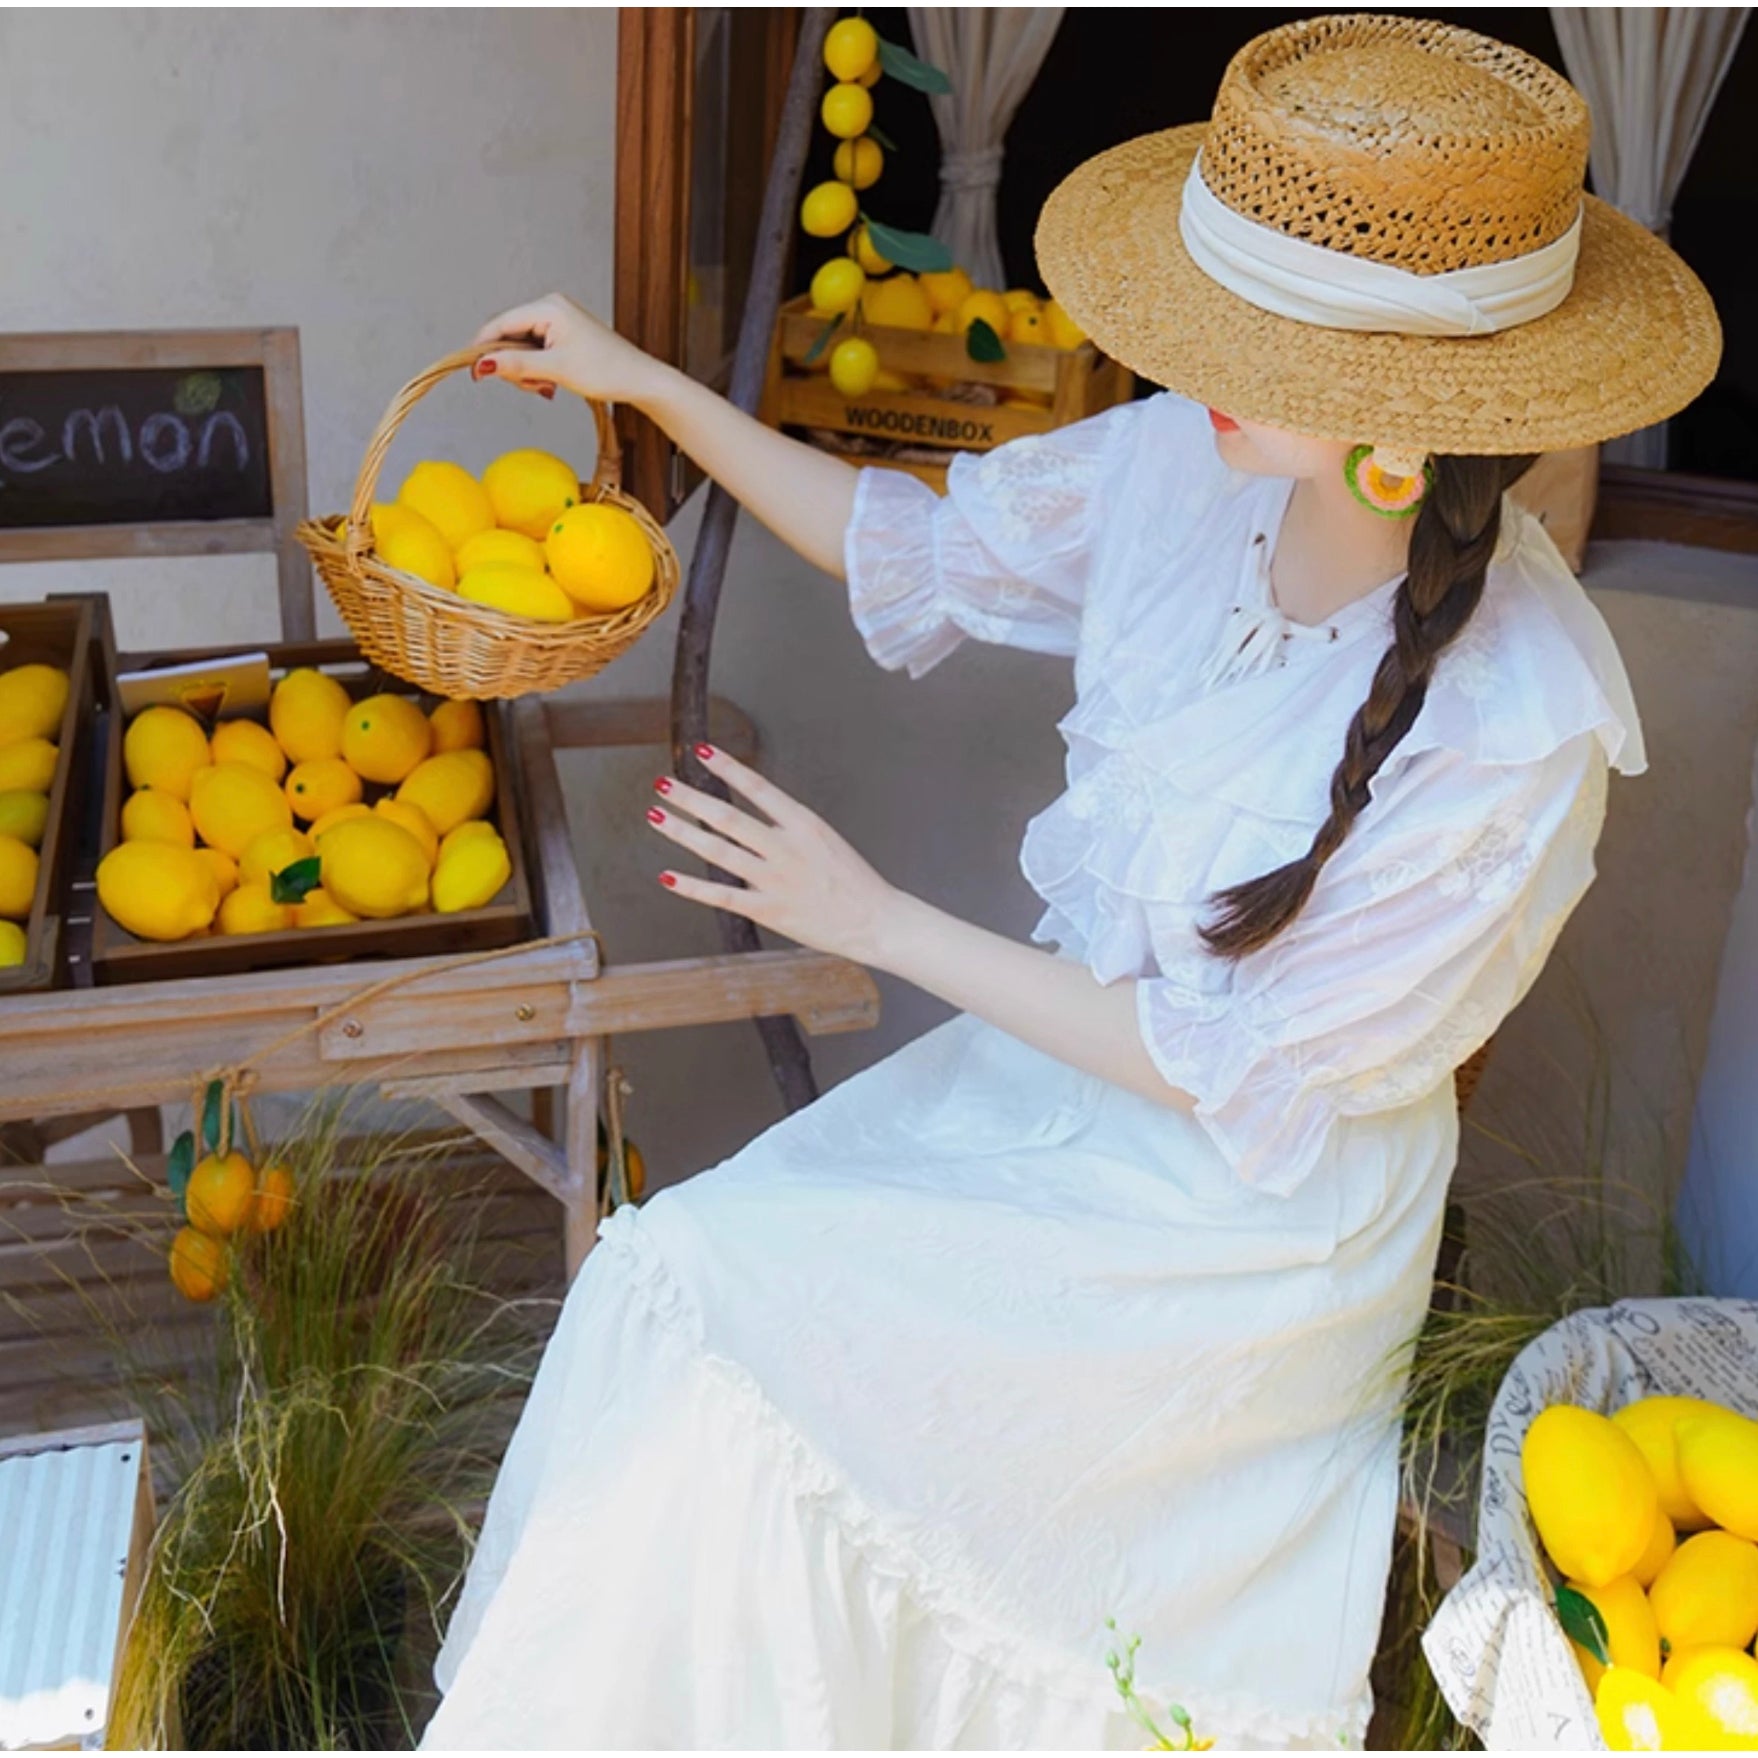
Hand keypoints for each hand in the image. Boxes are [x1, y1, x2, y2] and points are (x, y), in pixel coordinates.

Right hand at [472, 293, 669, 406]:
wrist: (639, 379)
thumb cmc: (607, 371)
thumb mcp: (556, 370)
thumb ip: (516, 365)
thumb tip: (482, 365)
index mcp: (548, 307)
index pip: (500, 324)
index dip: (484, 350)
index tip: (476, 375)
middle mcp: (551, 306)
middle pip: (508, 336)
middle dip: (514, 366)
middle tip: (535, 387)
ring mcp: (557, 319)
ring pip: (521, 347)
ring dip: (527, 372)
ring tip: (548, 386)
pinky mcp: (563, 333)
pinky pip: (536, 350)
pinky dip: (538, 370)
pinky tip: (552, 382)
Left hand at [646, 745, 900, 966]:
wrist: (876, 920)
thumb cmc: (853, 881)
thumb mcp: (825, 839)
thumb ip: (788, 827)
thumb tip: (754, 814)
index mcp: (804, 824)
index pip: (758, 788)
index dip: (727, 768)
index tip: (702, 752)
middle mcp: (786, 848)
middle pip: (728, 818)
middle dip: (691, 798)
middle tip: (664, 784)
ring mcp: (775, 880)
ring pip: (719, 852)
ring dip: (682, 832)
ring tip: (657, 815)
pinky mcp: (768, 910)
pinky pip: (721, 896)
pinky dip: (690, 886)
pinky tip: (667, 876)